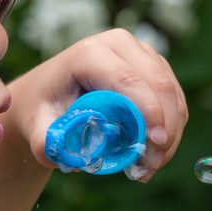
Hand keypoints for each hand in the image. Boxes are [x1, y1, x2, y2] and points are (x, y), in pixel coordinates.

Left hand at [6, 29, 187, 181]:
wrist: (46, 97)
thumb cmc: (42, 110)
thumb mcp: (37, 128)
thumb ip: (45, 142)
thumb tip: (59, 155)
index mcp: (90, 53)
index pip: (128, 80)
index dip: (148, 111)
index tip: (155, 145)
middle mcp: (119, 44)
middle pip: (158, 84)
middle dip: (165, 128)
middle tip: (153, 165)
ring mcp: (140, 52)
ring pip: (172, 93)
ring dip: (170, 134)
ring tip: (149, 167)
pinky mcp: (154, 66)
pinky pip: (174, 99)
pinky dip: (172, 129)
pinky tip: (153, 154)